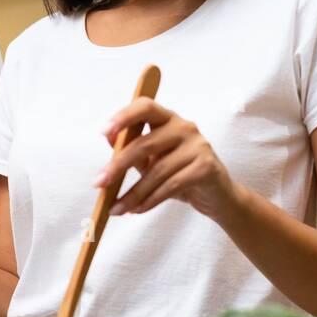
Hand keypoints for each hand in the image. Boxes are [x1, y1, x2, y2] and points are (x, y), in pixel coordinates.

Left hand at [96, 96, 244, 222]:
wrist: (217, 196)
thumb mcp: (151, 161)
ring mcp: (198, 146)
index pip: (145, 107)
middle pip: (145, 143)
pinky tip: (137, 210)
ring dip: (133, 193)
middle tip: (99, 184)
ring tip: (117, 209)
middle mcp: (185, 127)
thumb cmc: (178, 174)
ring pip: (157, 171)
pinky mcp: (206, 167)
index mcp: (168, 119)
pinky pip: (171, 186)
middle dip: (118, 166)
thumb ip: (131, 148)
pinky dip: (150, 200)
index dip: (123, 116)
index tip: (103, 132)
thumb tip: (108, 138)